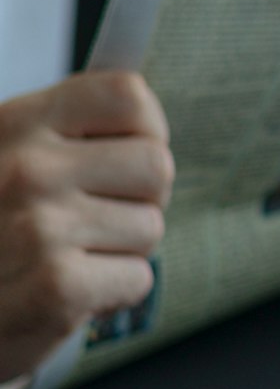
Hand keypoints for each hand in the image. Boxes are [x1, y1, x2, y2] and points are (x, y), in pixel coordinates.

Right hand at [0, 72, 173, 381]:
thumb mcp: (6, 156)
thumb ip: (67, 133)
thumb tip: (149, 124)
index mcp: (16, 123)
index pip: (128, 97)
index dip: (146, 130)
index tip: (127, 154)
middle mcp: (28, 169)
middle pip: (155, 165)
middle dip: (140, 198)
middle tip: (97, 218)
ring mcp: (41, 228)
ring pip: (150, 226)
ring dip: (122, 249)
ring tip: (71, 256)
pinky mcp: (59, 288)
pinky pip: (139, 277)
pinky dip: (114, 291)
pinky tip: (69, 291)